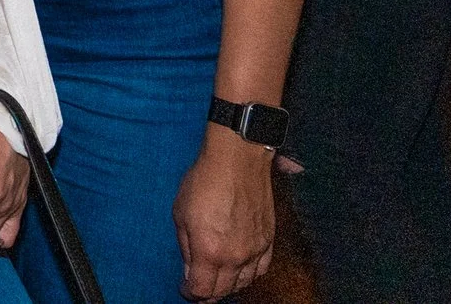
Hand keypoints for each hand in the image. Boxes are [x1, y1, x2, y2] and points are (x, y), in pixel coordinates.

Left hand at [173, 124, 276, 298]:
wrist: (237, 160)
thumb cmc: (204, 181)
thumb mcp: (181, 213)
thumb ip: (186, 248)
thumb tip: (190, 272)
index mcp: (210, 251)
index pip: (202, 290)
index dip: (191, 294)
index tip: (185, 289)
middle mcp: (236, 256)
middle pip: (223, 291)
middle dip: (208, 293)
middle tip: (199, 287)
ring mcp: (255, 249)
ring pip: (244, 283)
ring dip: (229, 286)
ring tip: (218, 280)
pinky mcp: (268, 240)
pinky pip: (261, 269)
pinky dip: (249, 275)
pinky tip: (241, 271)